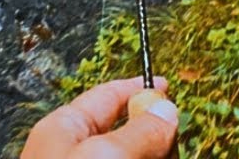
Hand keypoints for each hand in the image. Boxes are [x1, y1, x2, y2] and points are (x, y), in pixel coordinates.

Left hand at [21, 78, 177, 158]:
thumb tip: (165, 109)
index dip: (138, 89)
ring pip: (132, 153)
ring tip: (167, 153)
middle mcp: (72, 150)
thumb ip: (138, 132)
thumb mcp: (105, 155)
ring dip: (154, 152)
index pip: (107, 95)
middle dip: (154, 132)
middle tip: (173, 139)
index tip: (165, 86)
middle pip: (125, 129)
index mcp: (64, 128)